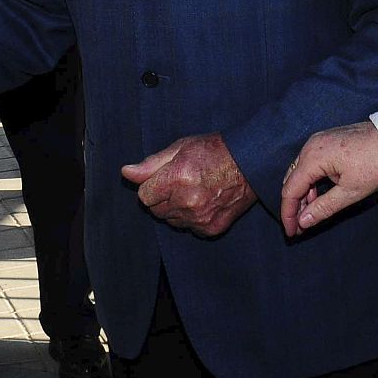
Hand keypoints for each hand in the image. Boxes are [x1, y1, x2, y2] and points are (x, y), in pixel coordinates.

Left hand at [120, 133, 255, 237]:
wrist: (251, 164)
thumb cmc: (214, 151)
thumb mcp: (180, 148)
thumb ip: (151, 164)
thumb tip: (126, 173)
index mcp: (177, 178)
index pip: (144, 196)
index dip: (152, 185)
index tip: (165, 177)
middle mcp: (187, 202)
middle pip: (156, 211)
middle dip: (162, 198)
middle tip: (181, 182)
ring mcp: (200, 218)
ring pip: (171, 221)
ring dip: (176, 209)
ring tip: (194, 191)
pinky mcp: (211, 229)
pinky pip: (189, 228)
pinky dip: (192, 219)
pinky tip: (205, 202)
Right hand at [279, 121, 377, 236]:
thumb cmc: (375, 165)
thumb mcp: (350, 192)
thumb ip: (323, 207)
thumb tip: (302, 222)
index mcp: (312, 157)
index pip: (290, 189)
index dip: (287, 213)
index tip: (291, 232)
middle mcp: (310, 146)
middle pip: (291, 179)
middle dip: (293, 204)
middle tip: (299, 226)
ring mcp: (318, 141)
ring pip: (300, 171)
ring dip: (302, 193)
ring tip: (310, 213)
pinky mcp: (327, 140)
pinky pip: (310, 162)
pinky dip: (310, 180)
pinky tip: (318, 194)